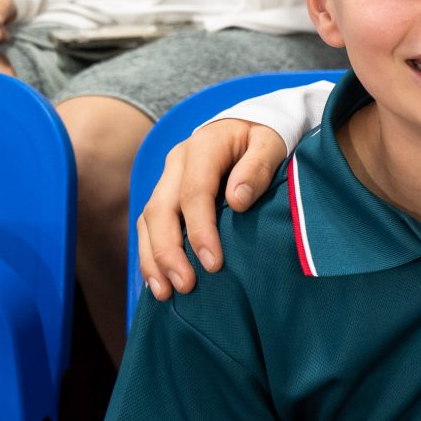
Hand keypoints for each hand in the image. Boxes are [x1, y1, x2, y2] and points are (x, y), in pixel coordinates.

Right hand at [135, 117, 290, 298]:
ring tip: (164, 293)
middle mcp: (177, 163)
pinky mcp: (166, 196)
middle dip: (169, 251)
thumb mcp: (272, 143)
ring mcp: (168, 180)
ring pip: (148, 221)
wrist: (249, 127)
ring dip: (153, 259)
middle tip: (186, 285)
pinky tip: (158, 281)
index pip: (194, 192)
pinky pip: (149, 226)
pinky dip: (151, 255)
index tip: (213, 263)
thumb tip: (238, 200)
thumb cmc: (266, 138)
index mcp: (203, 146)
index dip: (200, 230)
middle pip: (161, 209)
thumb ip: (258, 167)